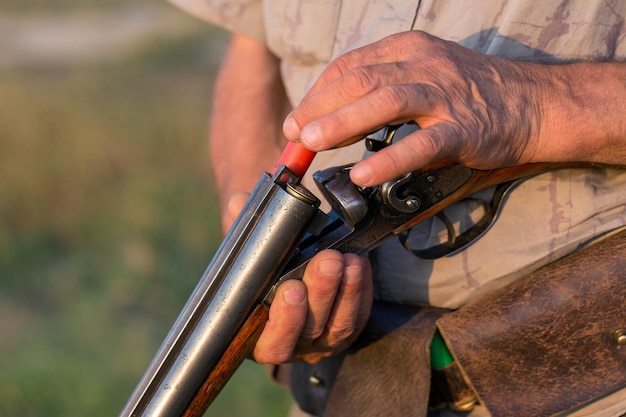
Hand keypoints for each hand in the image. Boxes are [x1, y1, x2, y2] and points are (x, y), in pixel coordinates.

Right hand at [227, 193, 373, 363]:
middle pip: (311, 329)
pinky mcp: (349, 327)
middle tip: (328, 260)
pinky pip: (360, 314)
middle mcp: (295, 344)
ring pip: (339, 324)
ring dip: (346, 290)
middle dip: (321, 293)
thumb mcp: (248, 248)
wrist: (287, 265)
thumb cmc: (262, 265)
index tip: (291, 288)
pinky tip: (359, 263)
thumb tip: (238, 203)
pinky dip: (361, 289)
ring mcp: (324, 339)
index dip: (284, 321)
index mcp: (260, 336)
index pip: (272, 344)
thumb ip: (243, 228)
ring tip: (347, 259)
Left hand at [282, 30, 552, 185]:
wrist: (534, 103)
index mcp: (409, 49)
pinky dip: (389, 159)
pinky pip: (421, 144)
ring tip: (312, 143)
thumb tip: (337, 117)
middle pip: (360, 80)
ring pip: (385, 102)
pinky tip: (364, 173)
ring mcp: (445, 95)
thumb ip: (386, 89)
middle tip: (294, 133)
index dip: (318, 92)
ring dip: (343, 123)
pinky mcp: (464, 129)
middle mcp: (424, 65)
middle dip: (320, 107)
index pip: (351, 65)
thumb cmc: (473, 92)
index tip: (297, 116)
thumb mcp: (426, 74)